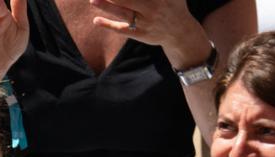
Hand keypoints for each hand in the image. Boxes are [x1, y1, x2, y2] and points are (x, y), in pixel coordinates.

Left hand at [89, 0, 206, 63]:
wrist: (181, 32)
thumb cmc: (173, 4)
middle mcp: (153, 8)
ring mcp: (145, 22)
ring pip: (122, 13)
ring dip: (106, 6)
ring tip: (92, 0)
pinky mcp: (140, 35)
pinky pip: (122, 29)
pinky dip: (108, 25)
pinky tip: (96, 20)